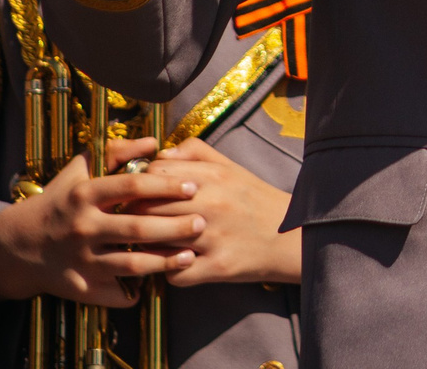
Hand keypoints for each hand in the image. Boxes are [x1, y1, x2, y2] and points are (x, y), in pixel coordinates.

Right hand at [0, 137, 201, 304]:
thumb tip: (154, 143)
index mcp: (85, 195)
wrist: (20, 246)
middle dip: (174, 226)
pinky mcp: (82, 287)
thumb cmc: (60, 201)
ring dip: (165, 262)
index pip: (132, 187)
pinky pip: (117, 293)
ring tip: (190, 255)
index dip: (165, 186)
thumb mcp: (80, 171)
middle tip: (202, 223)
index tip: (192, 188)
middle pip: (137, 228)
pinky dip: (139, 290)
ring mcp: (82, 260)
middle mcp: (82, 228)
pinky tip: (159, 281)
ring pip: (132, 264)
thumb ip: (116, 152)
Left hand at [142, 137, 301, 285]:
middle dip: (135, 214)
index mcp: (214, 177)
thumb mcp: (231, 168)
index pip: (155, 174)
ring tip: (149, 241)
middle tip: (135, 219)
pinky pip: (175, 273)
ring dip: (146, 243)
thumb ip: (195, 153)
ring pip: (156, 240)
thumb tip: (161, 153)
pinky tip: (173, 263)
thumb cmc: (255, 201)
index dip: (142, 183)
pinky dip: (168, 270)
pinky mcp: (218, 267)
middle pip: (148, 207)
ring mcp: (214, 238)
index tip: (142, 192)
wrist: (292, 237)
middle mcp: (212, 205)